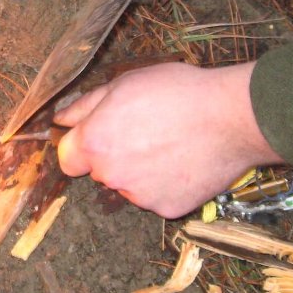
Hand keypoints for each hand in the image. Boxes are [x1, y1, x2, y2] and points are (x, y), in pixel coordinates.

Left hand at [53, 62, 281, 217]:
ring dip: (142, 171)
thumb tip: (61, 120)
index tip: (101, 136)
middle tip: (147, 132)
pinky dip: (167, 184)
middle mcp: (111, 175)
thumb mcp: (125, 84)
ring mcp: (140, 196)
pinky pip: (158, 197)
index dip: (82, 146)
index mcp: (95, 143)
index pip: (68, 158)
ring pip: (130, 185)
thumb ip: (85, 106)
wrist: (231, 117)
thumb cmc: (179, 93)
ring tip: (172, 144)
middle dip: (116, 155)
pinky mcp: (167, 209)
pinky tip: (185, 161)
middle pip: (101, 171)